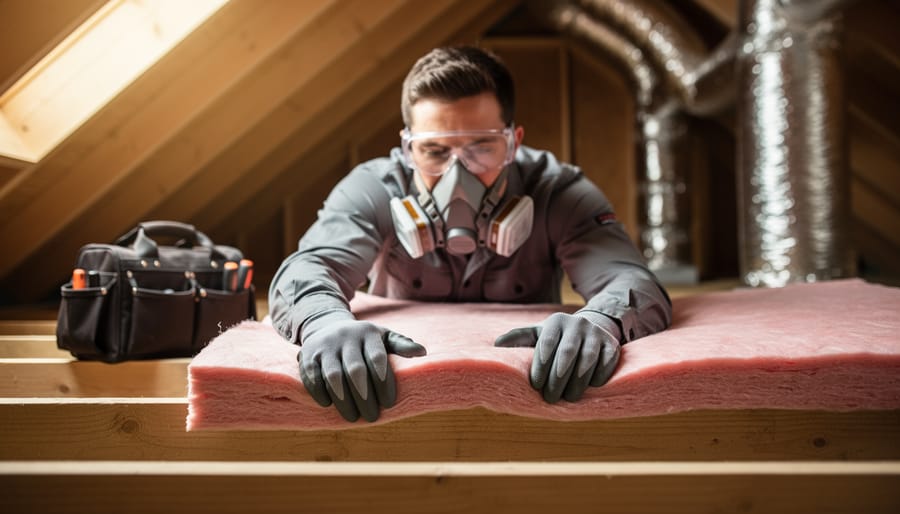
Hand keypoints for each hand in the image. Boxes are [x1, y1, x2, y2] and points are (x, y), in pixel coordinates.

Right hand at [298, 319, 425, 421]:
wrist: (326, 326)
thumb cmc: (362, 339)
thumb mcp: (382, 336)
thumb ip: (401, 345)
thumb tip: (422, 352)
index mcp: (367, 333)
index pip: (377, 359)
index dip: (384, 383)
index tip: (389, 403)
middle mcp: (345, 337)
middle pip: (356, 370)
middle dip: (365, 397)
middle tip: (372, 417)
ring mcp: (325, 346)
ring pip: (333, 375)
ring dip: (344, 400)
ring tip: (353, 417)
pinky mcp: (308, 355)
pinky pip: (312, 376)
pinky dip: (319, 391)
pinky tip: (328, 405)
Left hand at [494, 312, 620, 402]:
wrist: (592, 329)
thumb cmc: (557, 339)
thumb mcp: (538, 335)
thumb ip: (519, 339)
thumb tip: (496, 346)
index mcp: (556, 321)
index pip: (547, 343)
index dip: (541, 365)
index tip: (536, 385)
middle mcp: (577, 324)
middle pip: (567, 353)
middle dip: (557, 378)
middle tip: (550, 398)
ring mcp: (597, 334)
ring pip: (588, 359)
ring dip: (578, 382)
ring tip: (569, 398)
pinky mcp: (612, 345)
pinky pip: (607, 363)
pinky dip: (599, 377)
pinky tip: (590, 389)